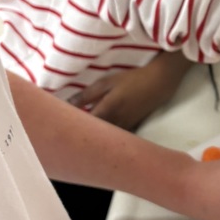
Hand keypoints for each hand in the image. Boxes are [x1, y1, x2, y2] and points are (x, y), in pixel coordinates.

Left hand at [69, 52, 192, 130]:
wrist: (160, 83)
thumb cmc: (132, 79)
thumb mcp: (107, 82)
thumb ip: (87, 94)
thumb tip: (68, 104)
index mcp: (107, 111)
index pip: (84, 127)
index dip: (71, 130)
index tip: (60, 129)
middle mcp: (115, 124)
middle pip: (93, 137)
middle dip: (80, 137)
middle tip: (67, 135)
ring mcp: (124, 128)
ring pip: (104, 140)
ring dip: (93, 138)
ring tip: (81, 135)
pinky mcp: (131, 128)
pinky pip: (114, 138)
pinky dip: (105, 138)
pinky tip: (99, 134)